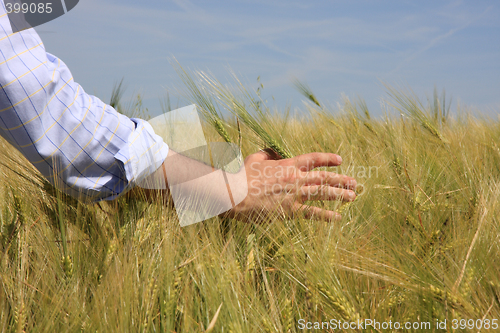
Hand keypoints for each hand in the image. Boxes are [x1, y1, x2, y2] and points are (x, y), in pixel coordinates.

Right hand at [226, 149, 356, 221]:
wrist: (236, 193)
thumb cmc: (242, 176)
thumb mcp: (255, 158)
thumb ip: (267, 154)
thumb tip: (272, 152)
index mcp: (288, 165)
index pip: (313, 159)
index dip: (328, 159)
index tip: (340, 160)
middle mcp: (295, 178)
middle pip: (324, 178)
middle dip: (341, 179)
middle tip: (354, 183)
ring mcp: (294, 195)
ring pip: (323, 193)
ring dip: (340, 194)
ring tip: (353, 196)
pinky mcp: (290, 210)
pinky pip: (313, 213)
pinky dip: (327, 215)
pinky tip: (338, 218)